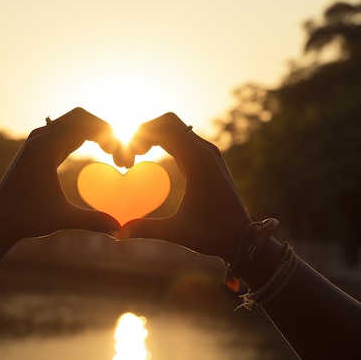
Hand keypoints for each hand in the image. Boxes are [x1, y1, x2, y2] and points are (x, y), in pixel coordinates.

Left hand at [0, 108, 119, 261]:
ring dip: (92, 131)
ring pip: (70, 123)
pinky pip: (63, 134)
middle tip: (118, 150)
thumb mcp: (61, 219)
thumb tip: (120, 229)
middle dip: (102, 128)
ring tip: (111, 150)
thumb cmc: (25, 219)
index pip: (82, 122)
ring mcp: (36, 143)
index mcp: (44, 147)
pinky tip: (96, 148)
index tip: (121, 151)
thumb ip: (92, 221)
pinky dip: (82, 137)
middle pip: (78, 117)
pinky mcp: (36, 150)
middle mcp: (39, 139)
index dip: (106, 132)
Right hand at [121, 113, 251, 261]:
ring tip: (137, 153)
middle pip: (169, 121)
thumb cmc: (212, 235)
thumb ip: (145, 229)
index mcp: (197, 161)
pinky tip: (153, 156)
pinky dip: (167, 141)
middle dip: (146, 130)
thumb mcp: (175, 232)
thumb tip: (116, 233)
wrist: (243, 238)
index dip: (140, 133)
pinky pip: (185, 139)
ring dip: (156, 134)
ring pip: (177, 128)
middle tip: (129, 151)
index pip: (164, 128)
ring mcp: (210, 154)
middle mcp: (205, 151)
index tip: (125, 152)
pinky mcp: (211, 160)